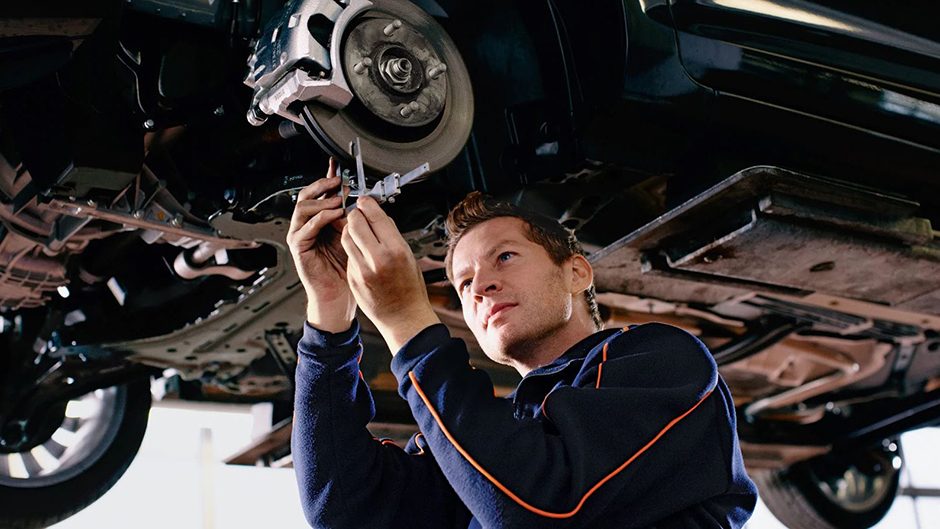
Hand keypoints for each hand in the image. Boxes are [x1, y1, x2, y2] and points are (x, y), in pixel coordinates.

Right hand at [286, 158, 356, 332]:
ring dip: (322, 201)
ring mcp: (301, 235)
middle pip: (307, 195)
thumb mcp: (353, 235)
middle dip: (324, 186)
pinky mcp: (299, 247)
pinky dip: (319, 218)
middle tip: (340, 183)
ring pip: (303, 207)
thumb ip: (352, 217)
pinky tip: (332, 215)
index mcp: (321, 219)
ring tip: (340, 201)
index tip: (337, 165)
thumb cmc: (348, 267)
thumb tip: (360, 196)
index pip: (321, 192)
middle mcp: (308, 224)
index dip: (327, 177)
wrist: (340, 294)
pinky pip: (304, 228)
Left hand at [340, 196, 440, 352]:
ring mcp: (362, 270)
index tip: (365, 200)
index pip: (374, 216)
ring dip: (350, 230)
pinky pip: (348, 254)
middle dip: (355, 215)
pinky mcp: (353, 278)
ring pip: (346, 237)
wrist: (404, 318)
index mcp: (395, 250)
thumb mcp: (408, 256)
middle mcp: (377, 259)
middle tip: (359, 214)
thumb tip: (379, 217)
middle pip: (355, 223)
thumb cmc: (410, 289)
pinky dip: (352, 248)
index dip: (367, 204)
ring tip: (358, 231)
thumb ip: (392, 235)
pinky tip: (360, 251)